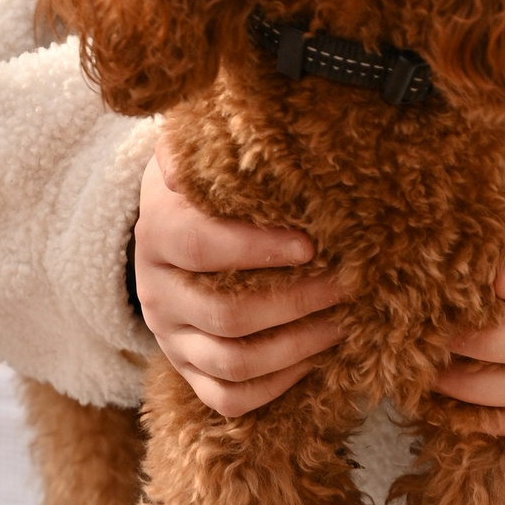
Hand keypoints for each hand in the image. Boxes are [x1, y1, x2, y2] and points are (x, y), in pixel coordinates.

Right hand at [134, 132, 354, 416]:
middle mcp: (156, 291)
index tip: (312, 243)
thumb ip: (223, 136)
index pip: (202, 246)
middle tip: (348, 285)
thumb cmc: (204, 184)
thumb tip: (261, 106)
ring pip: (232, 363)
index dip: (256, 248)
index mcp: (159, 230)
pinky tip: (315, 361)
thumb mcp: (204, 153)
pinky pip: (227, 398)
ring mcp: (170, 337)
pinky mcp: (185, 370)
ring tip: (344, 323)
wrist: (167, 228)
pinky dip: (275, 387)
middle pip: (226, 314)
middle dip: (297, 303)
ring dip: (296, 347)